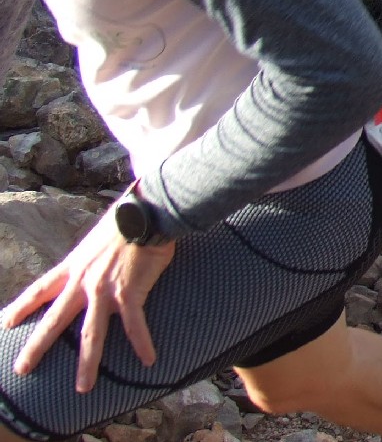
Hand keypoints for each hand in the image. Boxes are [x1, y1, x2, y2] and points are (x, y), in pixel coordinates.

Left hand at [3, 209, 175, 391]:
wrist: (145, 212)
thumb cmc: (127, 219)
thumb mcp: (97, 238)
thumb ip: (92, 255)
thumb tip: (98, 258)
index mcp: (74, 266)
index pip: (39, 290)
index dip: (20, 308)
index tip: (4, 324)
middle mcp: (83, 282)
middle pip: (55, 320)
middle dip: (37, 347)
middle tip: (22, 369)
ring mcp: (105, 290)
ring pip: (92, 333)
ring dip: (87, 363)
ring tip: (83, 388)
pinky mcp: (130, 292)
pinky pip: (135, 324)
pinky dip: (142, 343)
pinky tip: (148, 361)